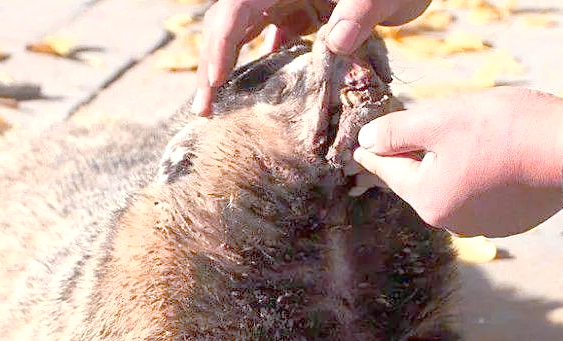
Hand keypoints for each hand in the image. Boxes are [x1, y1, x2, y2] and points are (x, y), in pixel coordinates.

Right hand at [193, 0, 432, 114]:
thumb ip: (359, 13)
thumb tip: (337, 42)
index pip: (238, 9)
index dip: (222, 44)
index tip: (216, 81)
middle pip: (230, 23)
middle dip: (212, 64)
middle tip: (203, 108)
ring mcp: (287, 1)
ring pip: (244, 33)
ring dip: (229, 69)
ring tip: (218, 108)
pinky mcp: (302, 14)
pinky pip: (270, 40)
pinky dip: (261, 67)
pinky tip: (256, 98)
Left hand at [352, 87, 562, 236]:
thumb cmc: (503, 130)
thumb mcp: (440, 120)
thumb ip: (397, 131)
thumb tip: (367, 142)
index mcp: (428, 200)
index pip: (390, 170)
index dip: (375, 152)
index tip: (360, 149)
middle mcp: (451, 223)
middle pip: (421, 181)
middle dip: (418, 155)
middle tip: (418, 130)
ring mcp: (484, 226)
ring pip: (452, 188)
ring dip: (451, 166)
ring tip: (467, 138)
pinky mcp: (511, 221)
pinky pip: (481, 196)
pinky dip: (480, 177)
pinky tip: (494, 157)